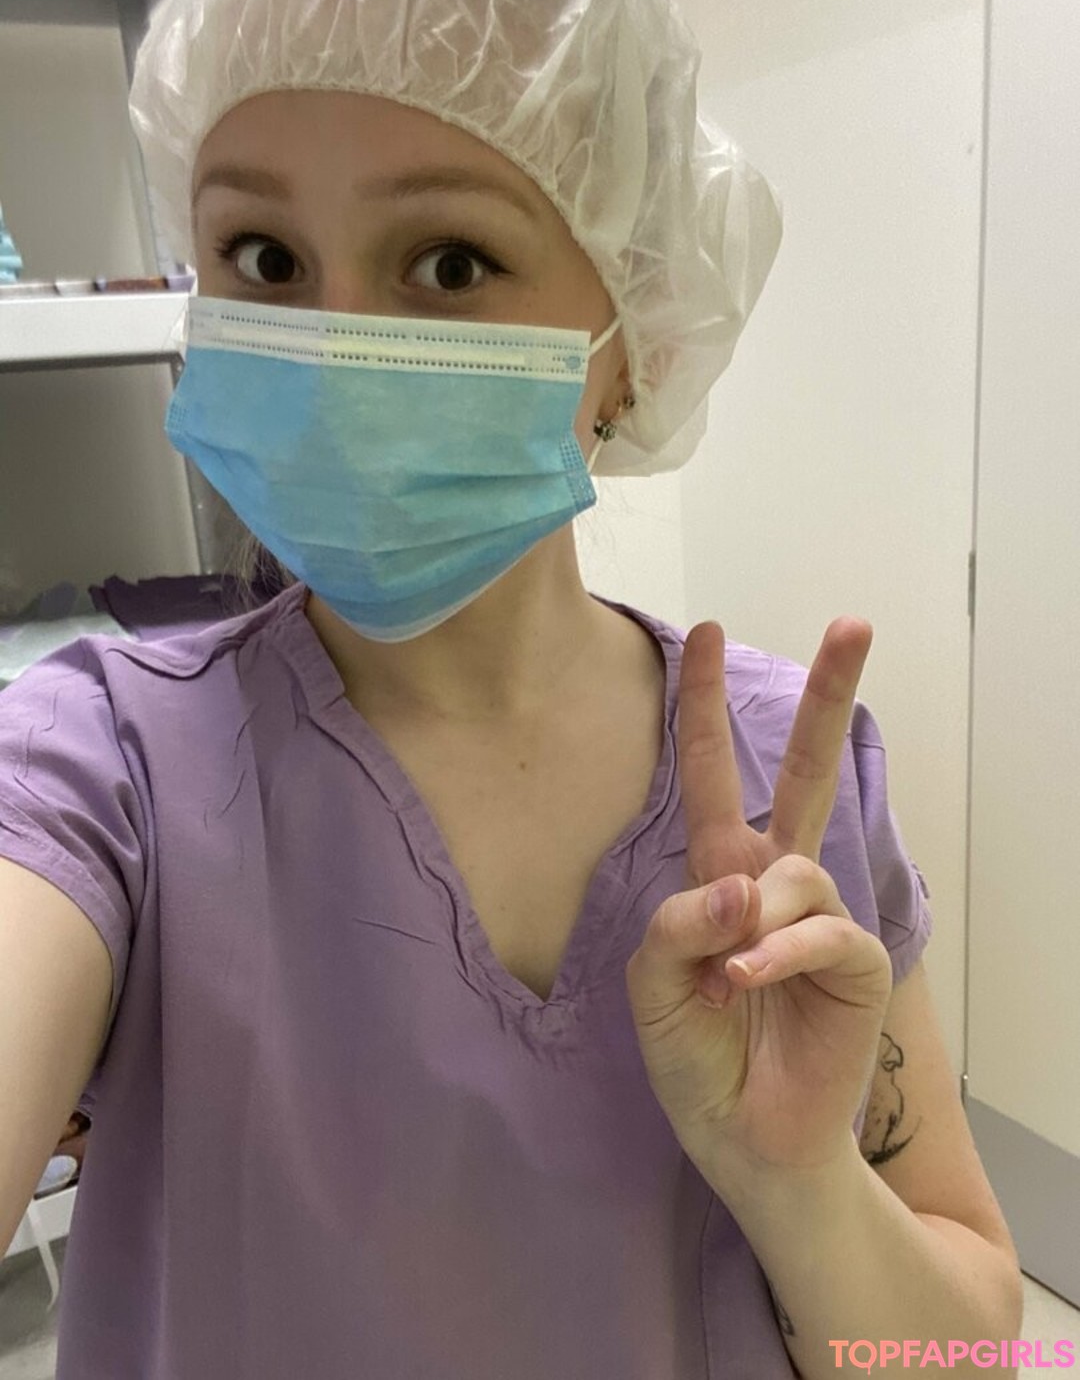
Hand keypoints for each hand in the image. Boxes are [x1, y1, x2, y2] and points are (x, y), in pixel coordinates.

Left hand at [624, 619, 892, 1187]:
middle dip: (828, 697)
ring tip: (728, 981)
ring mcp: (818, 918)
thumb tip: (746, 884)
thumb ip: (678, 922)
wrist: (744, 1137)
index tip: (703, 632)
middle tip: (854, 623)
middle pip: (807, 772)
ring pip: (792, 869)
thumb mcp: (652, 984)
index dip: (703, 705)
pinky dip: (778, 953)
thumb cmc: (696, 1056)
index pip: (710, 773)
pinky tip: (746, 983)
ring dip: (751, 920)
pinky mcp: (855, 961)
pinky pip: (821, 928)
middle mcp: (774, 883)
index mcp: (721, 873)